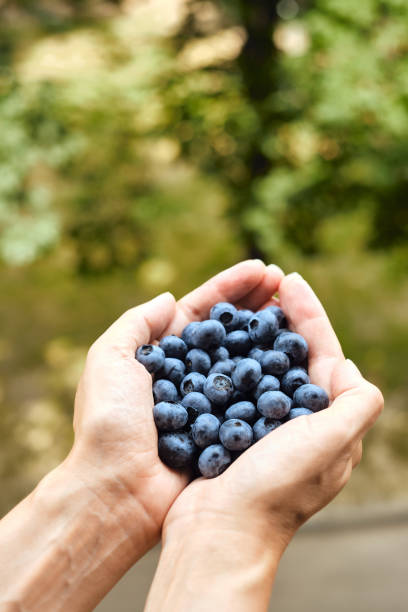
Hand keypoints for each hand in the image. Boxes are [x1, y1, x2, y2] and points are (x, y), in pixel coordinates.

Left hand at [64, 260, 283, 550]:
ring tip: (295, 310)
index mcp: (160, 353)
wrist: (118, 488)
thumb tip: (170, 298)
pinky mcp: (224, 430)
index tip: (262, 268)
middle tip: (284, 282)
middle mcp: (188, 374)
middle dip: (255, 303)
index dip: (231, 287)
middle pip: (228, 329)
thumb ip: (136, 323)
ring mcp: (209, 402)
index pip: (201, 310)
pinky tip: (293, 360)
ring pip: (244, 359)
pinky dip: (272, 378)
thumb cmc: (110, 421)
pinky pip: (252, 397)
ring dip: (268, 334)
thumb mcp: (109, 359)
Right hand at [146, 272, 383, 611]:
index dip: (309, 314)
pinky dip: (233, 357)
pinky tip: (219, 340)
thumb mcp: (330, 444)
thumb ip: (356, 406)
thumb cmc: (275, 487)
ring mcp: (267, 425)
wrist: (220, 530)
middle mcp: (301, 420)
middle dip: (285, 317)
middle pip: (296, 354)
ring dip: (257, 332)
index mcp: (328, 419)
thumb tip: (355, 371)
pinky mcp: (236, 429)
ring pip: (265, 365)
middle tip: (268, 282)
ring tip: (245, 303)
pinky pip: (238, 383)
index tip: (289, 281)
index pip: (324, 352)